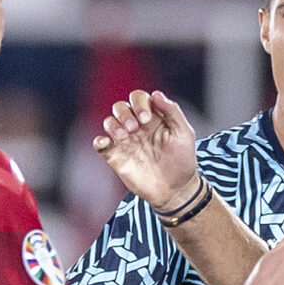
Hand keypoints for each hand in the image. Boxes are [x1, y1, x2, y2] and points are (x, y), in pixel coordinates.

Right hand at [92, 91, 201, 213]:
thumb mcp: (184, 133)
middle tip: (134, 128)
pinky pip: (100, 145)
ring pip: (109, 122)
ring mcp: (125, 142)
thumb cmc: (183, 161)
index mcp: (152, 118)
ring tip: (125, 135)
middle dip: (124, 113)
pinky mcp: (116, 157)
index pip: (138, 98)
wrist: (176, 190)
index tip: (147, 119)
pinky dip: (99, 141)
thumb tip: (155, 93)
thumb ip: (172, 111)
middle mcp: (137, 127)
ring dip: (113, 124)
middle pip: (120, 107)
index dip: (139, 103)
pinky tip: (106, 143)